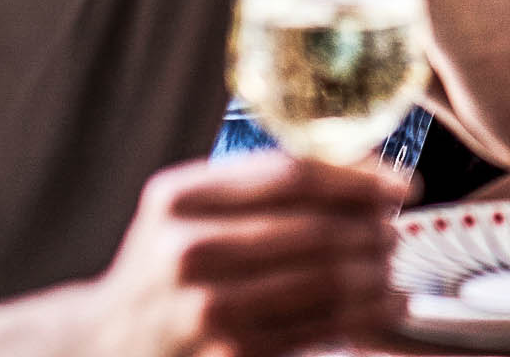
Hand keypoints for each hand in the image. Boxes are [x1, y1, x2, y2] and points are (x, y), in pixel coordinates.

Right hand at [83, 153, 405, 356]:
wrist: (106, 343)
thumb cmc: (164, 266)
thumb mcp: (186, 210)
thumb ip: (256, 186)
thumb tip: (363, 170)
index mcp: (180, 197)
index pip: (291, 176)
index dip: (359, 177)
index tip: (402, 182)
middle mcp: (188, 250)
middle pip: (315, 230)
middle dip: (373, 229)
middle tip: (396, 229)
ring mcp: (207, 308)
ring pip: (324, 282)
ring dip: (376, 273)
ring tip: (393, 267)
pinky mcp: (229, 355)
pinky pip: (316, 328)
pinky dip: (364, 315)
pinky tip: (386, 305)